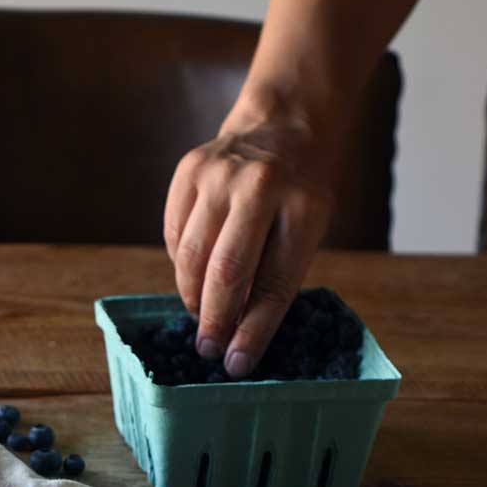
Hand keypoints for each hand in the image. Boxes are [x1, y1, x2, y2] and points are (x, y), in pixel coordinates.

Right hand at [163, 115, 335, 375]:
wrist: (283, 123)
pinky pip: (175, 234)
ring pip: (191, 256)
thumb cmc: (301, 190)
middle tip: (208, 349)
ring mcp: (218, 174)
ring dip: (192, 296)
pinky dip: (181, 263)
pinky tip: (194, 272)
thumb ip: (276, 273)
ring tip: (200, 314)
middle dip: (214, 320)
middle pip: (226, 272)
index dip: (254, 330)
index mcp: (303, 206)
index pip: (275, 284)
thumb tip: (238, 335)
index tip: (237, 364)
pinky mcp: (188, 171)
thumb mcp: (310, 228)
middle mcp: (258, 186)